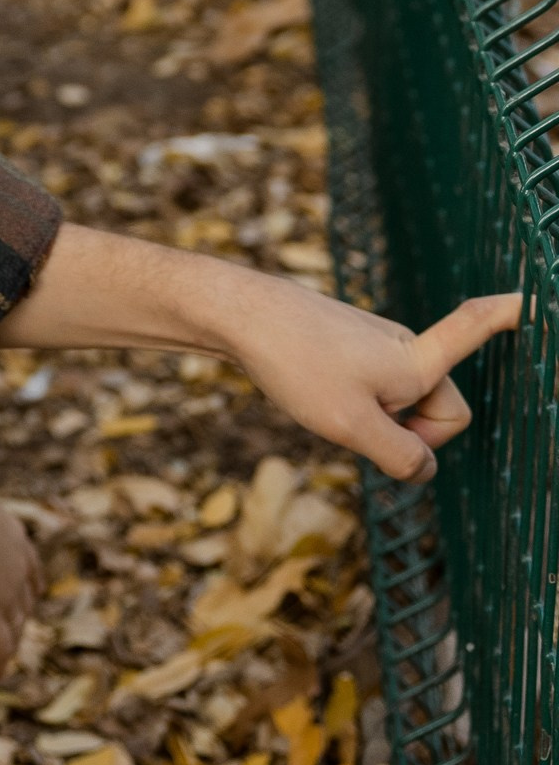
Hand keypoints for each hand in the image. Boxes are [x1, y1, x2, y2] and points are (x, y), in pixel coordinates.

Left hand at [0, 225, 522, 486]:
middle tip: (363, 428)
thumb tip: (423, 469)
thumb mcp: (351, 425)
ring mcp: (374, 342)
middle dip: (414, 432)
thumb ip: (400, 455)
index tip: (532, 295)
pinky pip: (373, 390)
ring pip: (402, 401)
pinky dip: (356, 406)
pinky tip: (314, 394)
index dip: (504, 318)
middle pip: (440, 408)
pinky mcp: (347, 343)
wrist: (236, 315)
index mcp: (414, 360)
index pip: (471, 332)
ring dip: (379, 421)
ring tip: (329, 406)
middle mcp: (402, 344)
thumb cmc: (295, 363)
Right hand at [0, 446, 38, 675]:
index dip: (28, 574)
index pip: (25, 557)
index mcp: (6, 529)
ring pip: (15, 624)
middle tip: (19, 619)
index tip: (30, 584)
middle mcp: (15, 563)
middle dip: (24, 608)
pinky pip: (0, 648)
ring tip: (6, 652)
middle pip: (27, 594)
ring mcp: (5, 591)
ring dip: (11, 639)